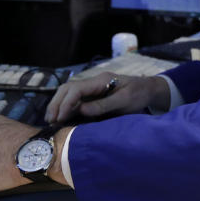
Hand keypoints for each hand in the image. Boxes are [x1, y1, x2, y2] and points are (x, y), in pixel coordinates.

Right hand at [45, 72, 169, 123]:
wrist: (149, 90)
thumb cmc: (139, 94)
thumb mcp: (125, 101)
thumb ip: (104, 105)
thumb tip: (81, 110)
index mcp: (101, 80)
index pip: (76, 89)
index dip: (66, 103)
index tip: (60, 117)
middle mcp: (93, 82)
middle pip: (68, 88)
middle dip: (57, 103)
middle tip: (50, 120)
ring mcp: (92, 88)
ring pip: (68, 92)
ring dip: (58, 105)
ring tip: (51, 120)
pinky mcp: (93, 95)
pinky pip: (75, 99)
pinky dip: (66, 107)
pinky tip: (61, 117)